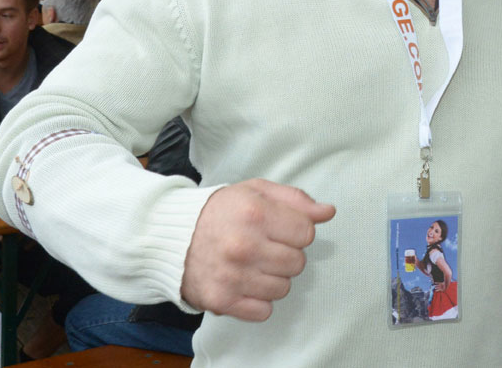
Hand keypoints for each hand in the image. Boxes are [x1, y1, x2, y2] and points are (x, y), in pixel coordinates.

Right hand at [180, 179, 335, 320]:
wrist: (173, 237)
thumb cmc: (221, 211)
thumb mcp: (257, 191)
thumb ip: (296, 200)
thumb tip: (328, 212)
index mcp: (255, 213)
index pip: (307, 233)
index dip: (296, 231)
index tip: (279, 229)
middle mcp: (243, 245)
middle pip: (297, 263)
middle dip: (286, 255)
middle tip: (264, 247)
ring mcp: (232, 276)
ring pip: (283, 288)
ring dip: (273, 278)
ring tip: (253, 264)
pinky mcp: (222, 301)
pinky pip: (264, 311)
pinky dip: (258, 300)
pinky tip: (245, 282)